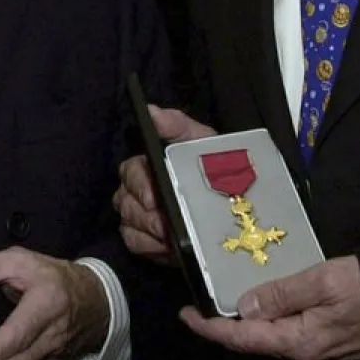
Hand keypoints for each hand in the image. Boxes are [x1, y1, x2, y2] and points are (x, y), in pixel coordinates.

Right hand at [113, 105, 216, 263]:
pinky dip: (150, 247)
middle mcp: (136, 190)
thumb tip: (151, 111)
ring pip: (129, 224)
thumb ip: (177, 125)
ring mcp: (139, 217)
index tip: (153, 199)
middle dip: (145, 215)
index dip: (139, 185)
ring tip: (170, 238)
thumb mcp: (200, 141)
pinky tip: (167, 248)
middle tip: (166, 225)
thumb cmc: (213, 165)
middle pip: (126, 202)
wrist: (234, 204)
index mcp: (146, 165)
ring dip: (148, 233)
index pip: (131, 172)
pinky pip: (135, 244)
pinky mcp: (147, 241)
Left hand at [179, 255, 359, 359]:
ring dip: (251, 322)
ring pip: (271, 341)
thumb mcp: (323, 280)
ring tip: (235, 296)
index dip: (209, 327)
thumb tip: (244, 307)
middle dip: (228, 322)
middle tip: (210, 296)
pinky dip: (272, 323)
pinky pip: (289, 340)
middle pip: (253, 342)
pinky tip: (270, 304)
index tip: (185, 313)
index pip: (240, 339)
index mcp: (296, 343)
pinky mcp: (328, 354)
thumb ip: (282, 294)